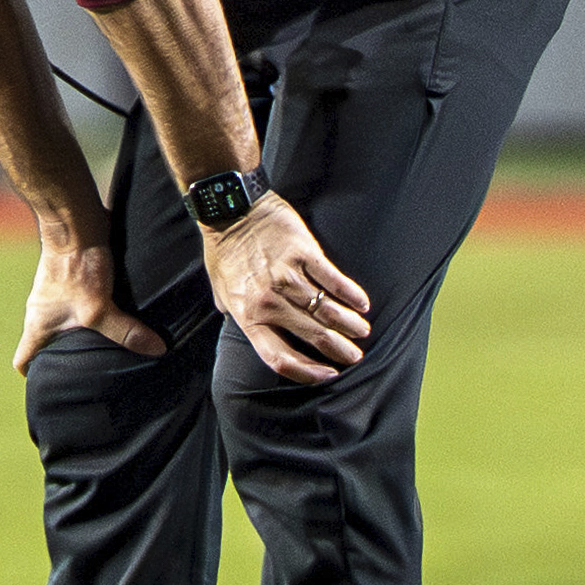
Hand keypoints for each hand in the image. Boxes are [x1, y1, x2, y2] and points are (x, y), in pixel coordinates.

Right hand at [14, 225, 165, 374]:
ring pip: (67, 324)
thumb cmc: (76, 267)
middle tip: (92, 373)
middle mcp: (44, 312)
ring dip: (86, 334)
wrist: (77, 222)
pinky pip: (83, 305)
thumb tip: (157, 350)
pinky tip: (120, 317)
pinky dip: (98, 314)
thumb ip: (126, 332)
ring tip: (110, 348)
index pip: (23, 358)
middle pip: (48, 344)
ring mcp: (59, 296)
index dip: (34, 374)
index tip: (54, 383)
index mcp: (38, 324)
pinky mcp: (75, 280)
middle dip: (67, 358)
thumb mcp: (100, 308)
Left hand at [203, 196, 369, 384]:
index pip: (280, 357)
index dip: (307, 372)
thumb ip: (235, 313)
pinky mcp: (304, 254)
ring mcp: (288, 277)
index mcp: (248, 316)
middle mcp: (270, 302)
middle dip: (339, 351)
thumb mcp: (221, 290)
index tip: (326, 374)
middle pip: (313, 337)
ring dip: (350, 325)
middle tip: (354, 356)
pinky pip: (334, 281)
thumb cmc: (224, 251)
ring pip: (327, 311)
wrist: (230, 210)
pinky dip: (351, 295)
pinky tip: (362, 304)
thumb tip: (242, 326)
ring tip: (362, 332)